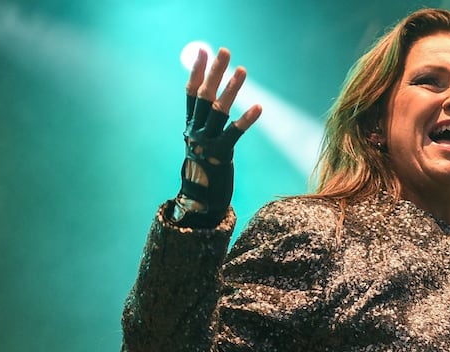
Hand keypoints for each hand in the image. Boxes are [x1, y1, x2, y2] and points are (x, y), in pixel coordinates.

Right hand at [174, 47, 261, 226]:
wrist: (202, 201)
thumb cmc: (207, 170)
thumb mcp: (203, 144)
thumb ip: (206, 123)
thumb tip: (214, 100)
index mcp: (190, 127)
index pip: (192, 94)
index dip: (197, 72)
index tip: (203, 52)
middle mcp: (196, 132)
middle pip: (205, 95)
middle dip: (216, 72)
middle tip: (225, 51)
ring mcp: (207, 143)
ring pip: (219, 109)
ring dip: (232, 88)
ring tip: (243, 70)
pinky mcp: (222, 155)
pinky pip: (235, 133)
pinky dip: (247, 119)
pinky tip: (259, 107)